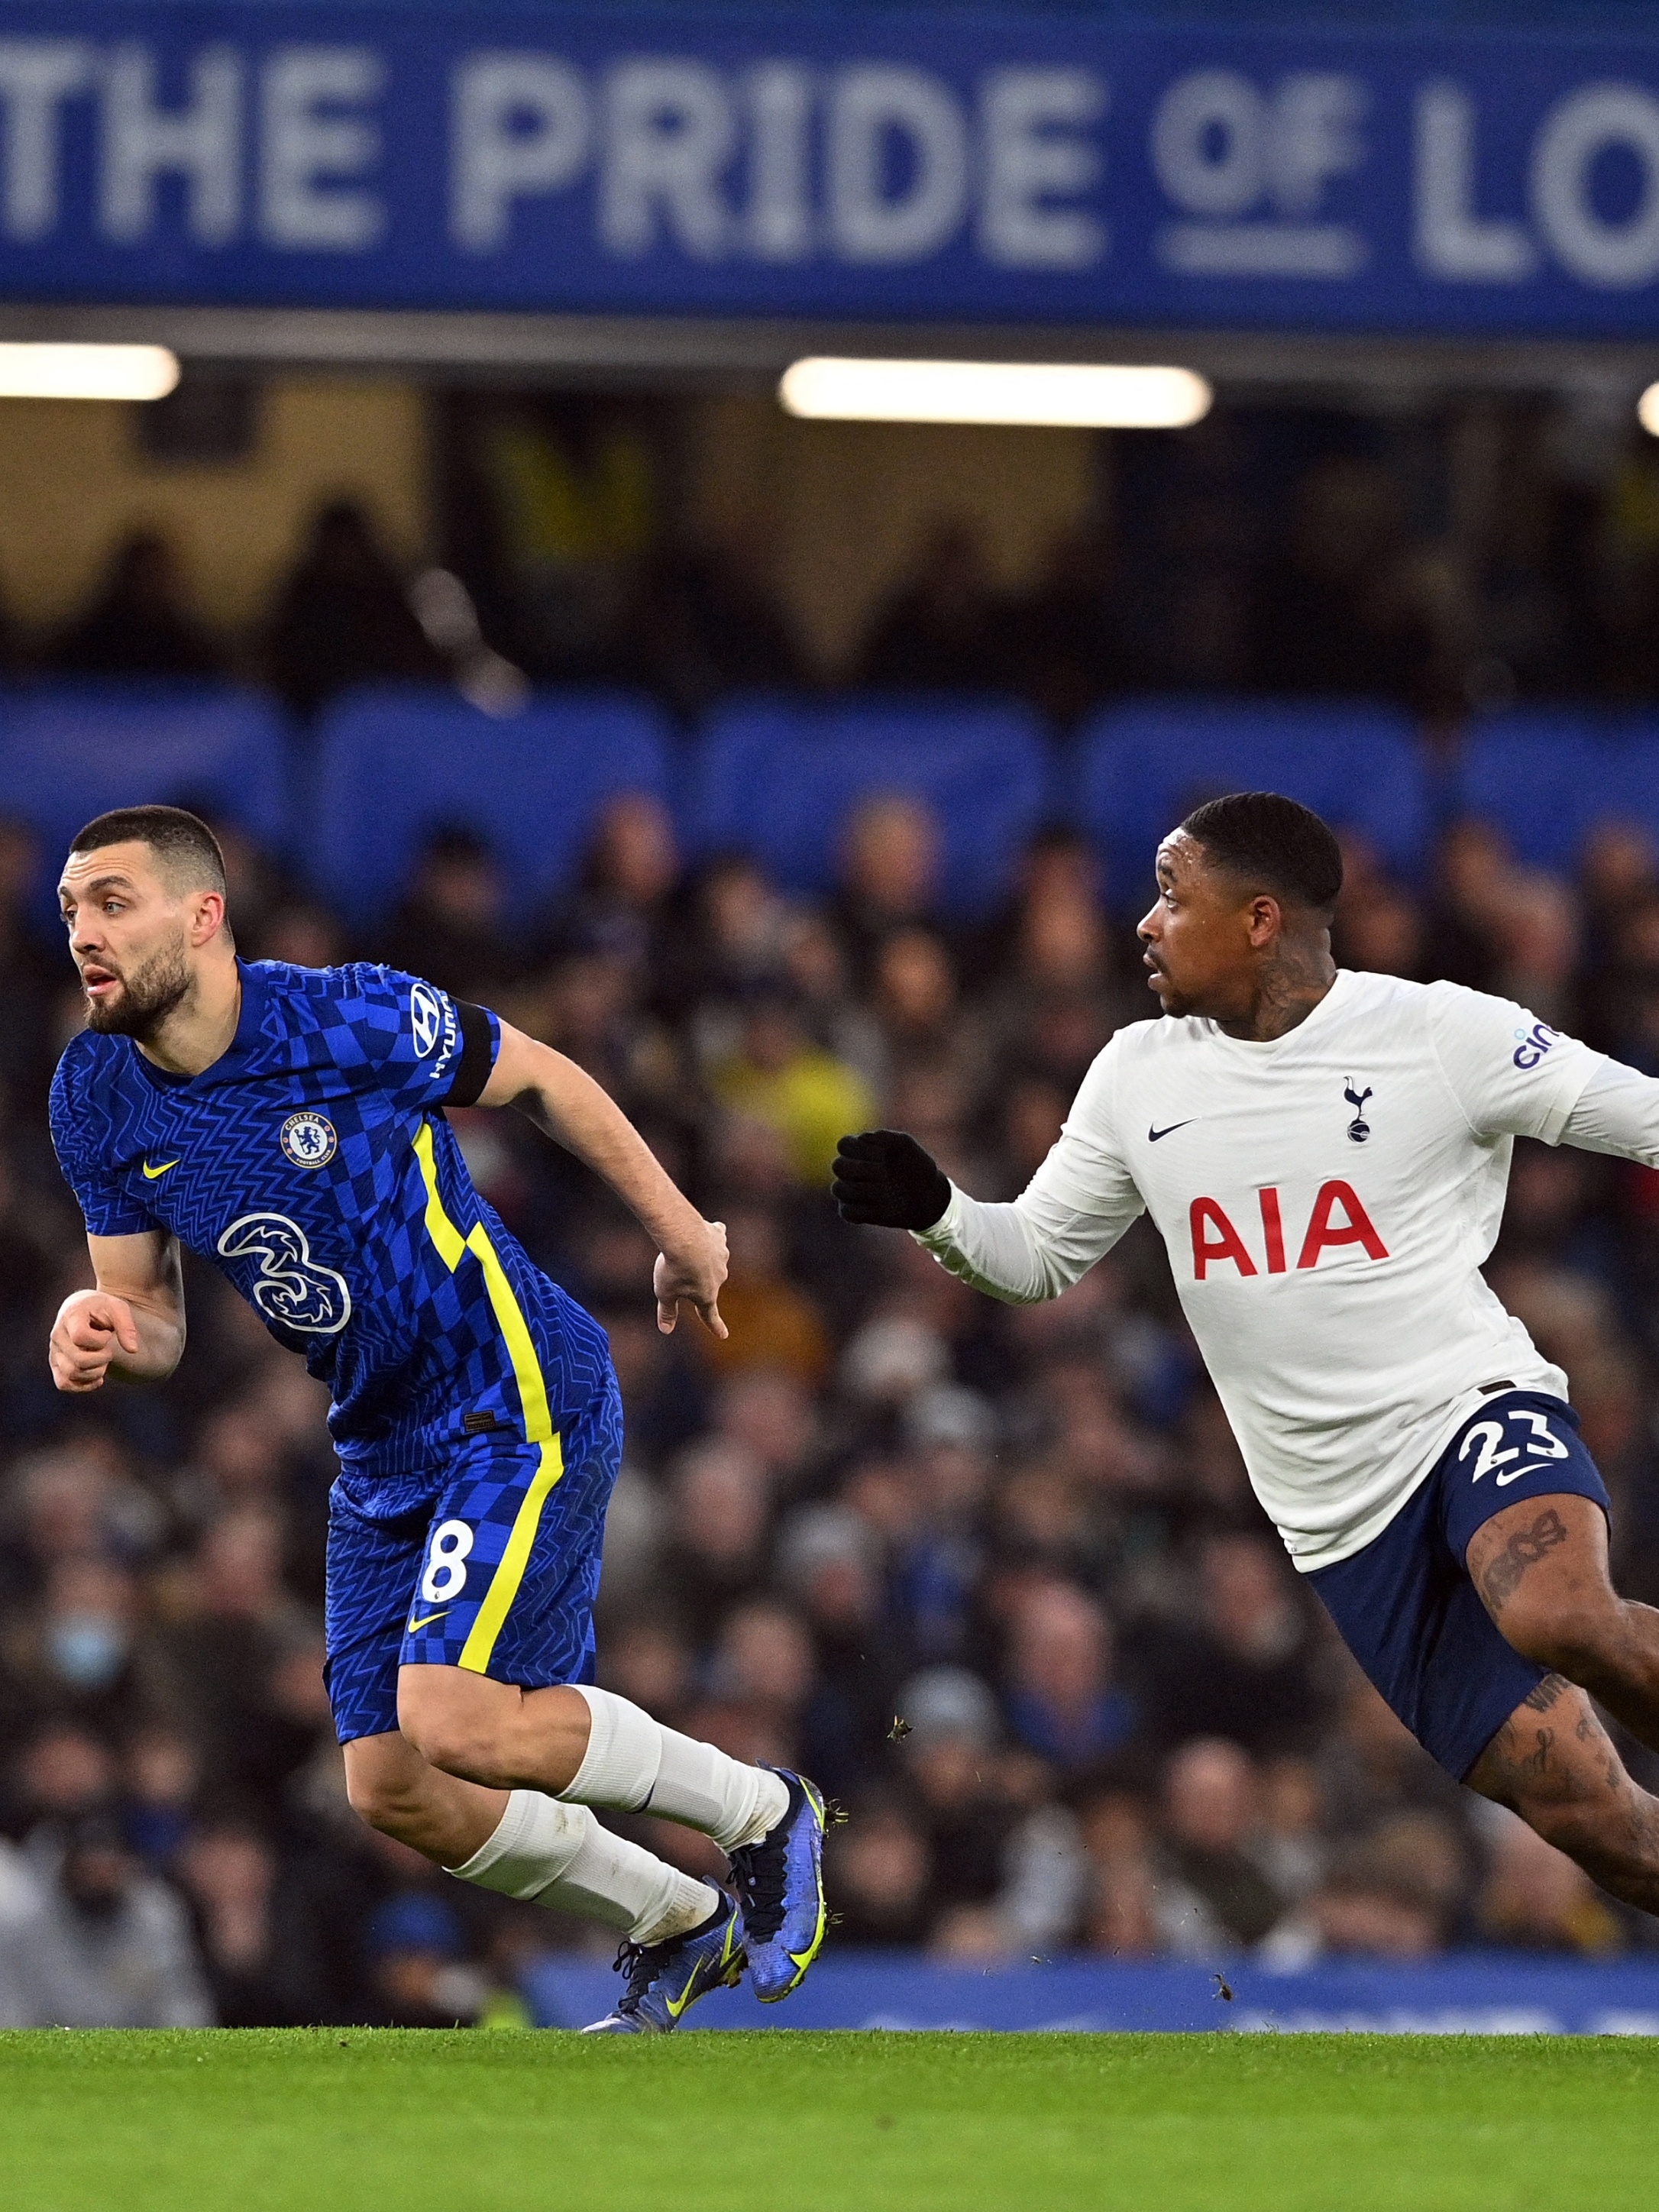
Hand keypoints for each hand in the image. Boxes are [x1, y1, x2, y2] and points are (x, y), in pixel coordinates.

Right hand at [50, 1289, 139, 1392]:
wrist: (82, 1309)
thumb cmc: (102, 1308)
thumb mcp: (118, 1308)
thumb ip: (127, 1327)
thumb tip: (132, 1350)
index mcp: (71, 1316)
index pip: (81, 1337)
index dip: (100, 1341)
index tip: (108, 1334)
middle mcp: (57, 1335)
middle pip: (78, 1360)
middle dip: (102, 1358)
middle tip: (108, 1349)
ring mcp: (55, 1351)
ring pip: (72, 1374)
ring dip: (95, 1372)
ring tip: (102, 1359)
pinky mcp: (56, 1364)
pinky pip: (64, 1383)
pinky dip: (83, 1385)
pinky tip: (97, 1376)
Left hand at [654, 1218, 728, 1338]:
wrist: (685, 1236)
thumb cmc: (674, 1268)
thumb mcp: (665, 1293)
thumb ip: (667, 1311)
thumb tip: (665, 1330)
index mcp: (706, 1295)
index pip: (709, 1315)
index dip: (715, 1326)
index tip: (723, 1335)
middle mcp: (719, 1277)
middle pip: (707, 1282)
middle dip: (696, 1279)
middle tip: (677, 1271)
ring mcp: (722, 1257)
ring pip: (714, 1259)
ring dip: (703, 1257)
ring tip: (686, 1250)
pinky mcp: (720, 1237)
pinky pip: (718, 1236)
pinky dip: (713, 1236)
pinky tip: (707, 1230)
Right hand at [832, 1129, 950, 1229]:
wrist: (928, 1194)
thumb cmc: (915, 1166)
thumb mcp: (907, 1146)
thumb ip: (887, 1136)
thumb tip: (863, 1138)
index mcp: (861, 1151)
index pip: (844, 1145)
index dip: (859, 1149)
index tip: (883, 1154)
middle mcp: (854, 1170)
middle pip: (837, 1166)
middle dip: (860, 1169)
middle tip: (885, 1173)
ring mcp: (854, 1192)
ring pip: (838, 1189)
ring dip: (862, 1189)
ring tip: (885, 1190)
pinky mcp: (858, 1212)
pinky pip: (845, 1212)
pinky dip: (861, 1209)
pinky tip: (881, 1206)